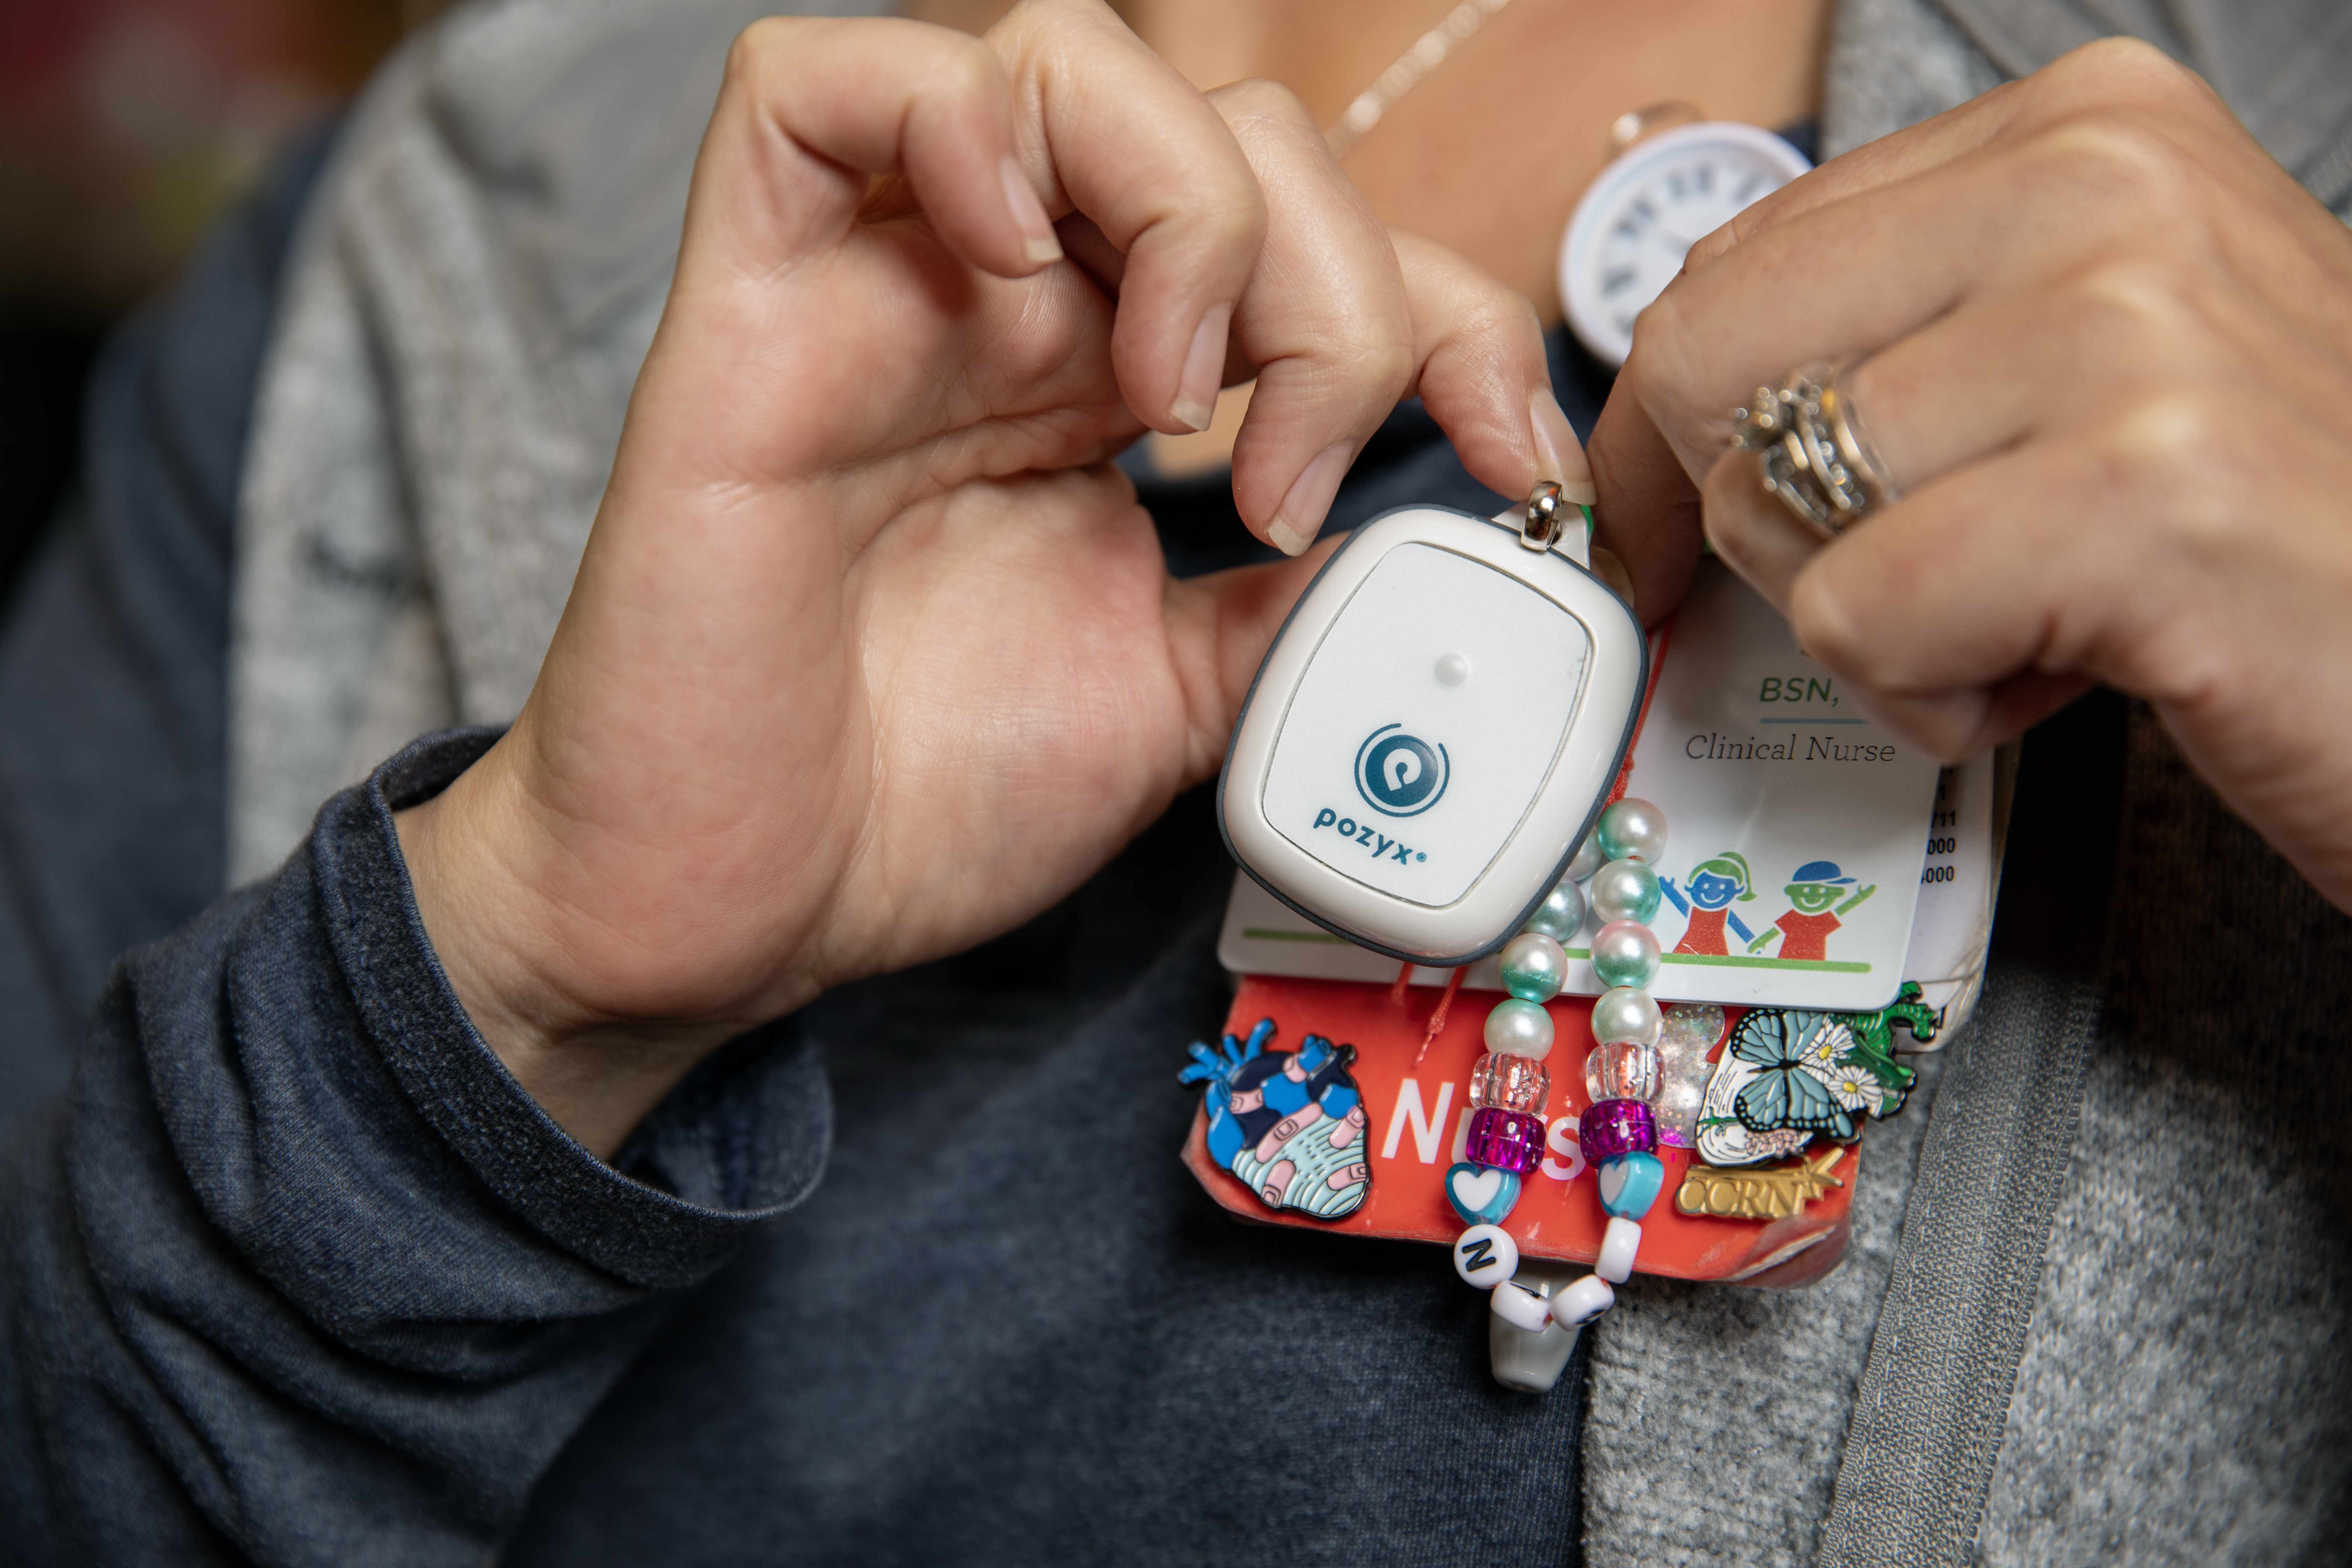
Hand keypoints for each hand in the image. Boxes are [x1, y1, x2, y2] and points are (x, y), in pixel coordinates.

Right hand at [394, 0, 1581, 1155]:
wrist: (743, 908)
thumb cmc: (927, 802)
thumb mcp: (1185, 696)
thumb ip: (1304, 597)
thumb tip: (1446, 531)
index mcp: (1118, 388)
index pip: (1322, 240)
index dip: (1453, 312)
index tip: (1508, 452)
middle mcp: (1016, 312)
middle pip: (1228, 131)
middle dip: (1330, 283)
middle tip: (1288, 471)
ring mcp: (884, 292)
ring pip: (1062, 63)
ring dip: (1183, 203)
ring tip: (1170, 389)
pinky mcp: (749, 306)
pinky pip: (810, 86)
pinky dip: (953, 125)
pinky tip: (1025, 269)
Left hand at [1588, 38, 2351, 911]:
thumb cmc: (2272, 519)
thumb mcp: (2091, 358)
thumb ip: (1904, 332)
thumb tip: (1678, 402)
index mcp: (2081, 129)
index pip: (1729, 270)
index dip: (1681, 425)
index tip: (1686, 515)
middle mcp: (2103, 190)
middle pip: (1710, 363)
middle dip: (1761, 515)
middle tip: (1907, 575)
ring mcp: (2125, 334)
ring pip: (1777, 504)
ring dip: (1880, 619)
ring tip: (2045, 610)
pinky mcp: (2140, 497)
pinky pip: (1861, 620)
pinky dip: (1934, 694)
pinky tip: (2077, 667)